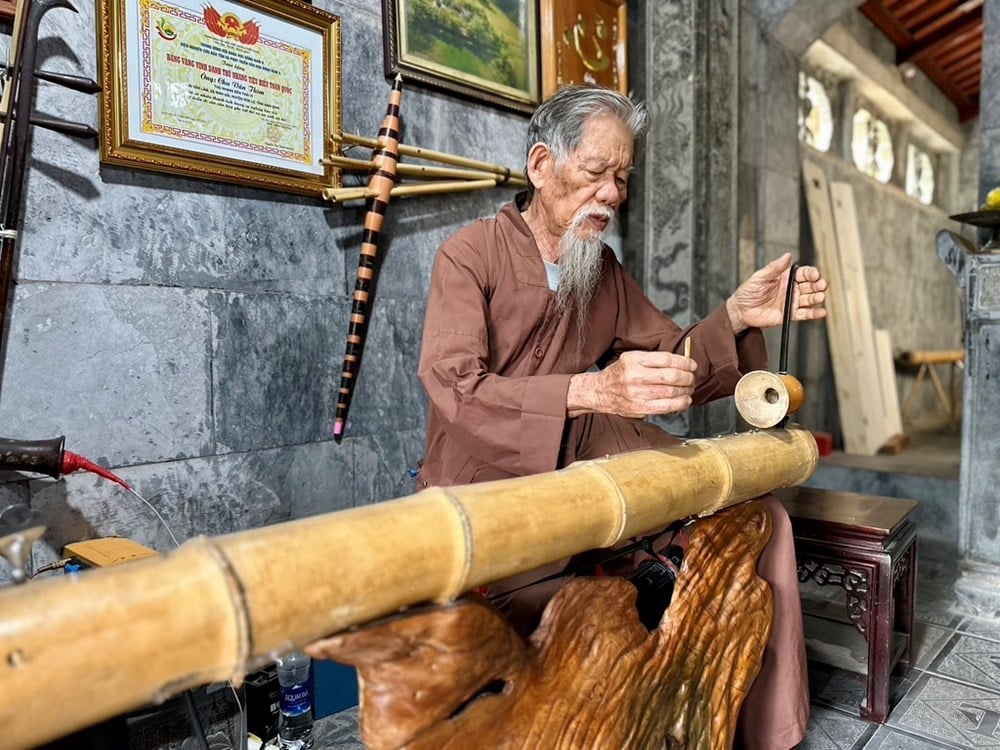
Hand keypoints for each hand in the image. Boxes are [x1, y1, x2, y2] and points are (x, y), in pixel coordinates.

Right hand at [567, 350, 696, 418]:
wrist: (601, 392)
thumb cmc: (619, 374)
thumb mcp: (631, 358)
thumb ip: (653, 359)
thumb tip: (682, 362)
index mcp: (634, 360)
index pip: (666, 359)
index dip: (684, 362)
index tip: (691, 365)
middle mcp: (635, 376)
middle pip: (671, 376)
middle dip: (688, 377)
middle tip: (692, 377)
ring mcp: (637, 393)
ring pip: (671, 392)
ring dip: (686, 390)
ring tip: (689, 388)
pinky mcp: (640, 408)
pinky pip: (666, 406)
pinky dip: (680, 403)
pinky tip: (685, 400)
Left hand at [725, 253, 826, 333]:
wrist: (741, 310)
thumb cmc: (748, 291)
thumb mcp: (759, 277)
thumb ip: (774, 268)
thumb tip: (787, 256)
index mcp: (786, 277)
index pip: (803, 273)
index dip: (811, 273)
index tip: (814, 274)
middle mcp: (792, 288)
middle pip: (810, 286)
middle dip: (817, 285)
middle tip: (821, 285)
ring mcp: (791, 302)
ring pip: (809, 299)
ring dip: (817, 298)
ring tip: (820, 296)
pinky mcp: (789, 315)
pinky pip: (804, 314)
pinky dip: (814, 314)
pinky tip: (821, 312)